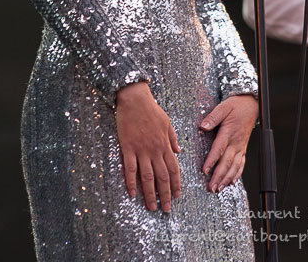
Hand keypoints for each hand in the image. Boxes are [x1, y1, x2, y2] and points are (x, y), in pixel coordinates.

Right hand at [116, 82, 180, 211]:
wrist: (135, 99)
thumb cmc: (151, 109)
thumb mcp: (167, 122)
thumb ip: (173, 138)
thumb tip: (179, 151)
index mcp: (165, 144)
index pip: (174, 169)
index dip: (176, 184)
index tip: (177, 196)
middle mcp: (155, 150)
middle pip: (162, 177)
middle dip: (165, 194)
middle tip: (166, 209)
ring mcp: (141, 150)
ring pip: (147, 176)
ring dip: (150, 194)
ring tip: (151, 207)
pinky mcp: (128, 147)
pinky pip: (130, 168)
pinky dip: (131, 182)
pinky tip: (132, 193)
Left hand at [200, 94, 257, 192]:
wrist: (251, 105)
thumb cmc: (236, 106)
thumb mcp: (223, 107)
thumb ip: (212, 117)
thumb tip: (203, 126)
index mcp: (228, 132)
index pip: (218, 149)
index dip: (211, 161)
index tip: (204, 171)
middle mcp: (235, 142)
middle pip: (226, 162)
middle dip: (218, 176)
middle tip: (211, 187)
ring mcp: (241, 147)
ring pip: (234, 166)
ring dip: (227, 178)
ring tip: (219, 188)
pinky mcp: (244, 148)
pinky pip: (241, 164)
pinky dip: (237, 174)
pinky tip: (232, 182)